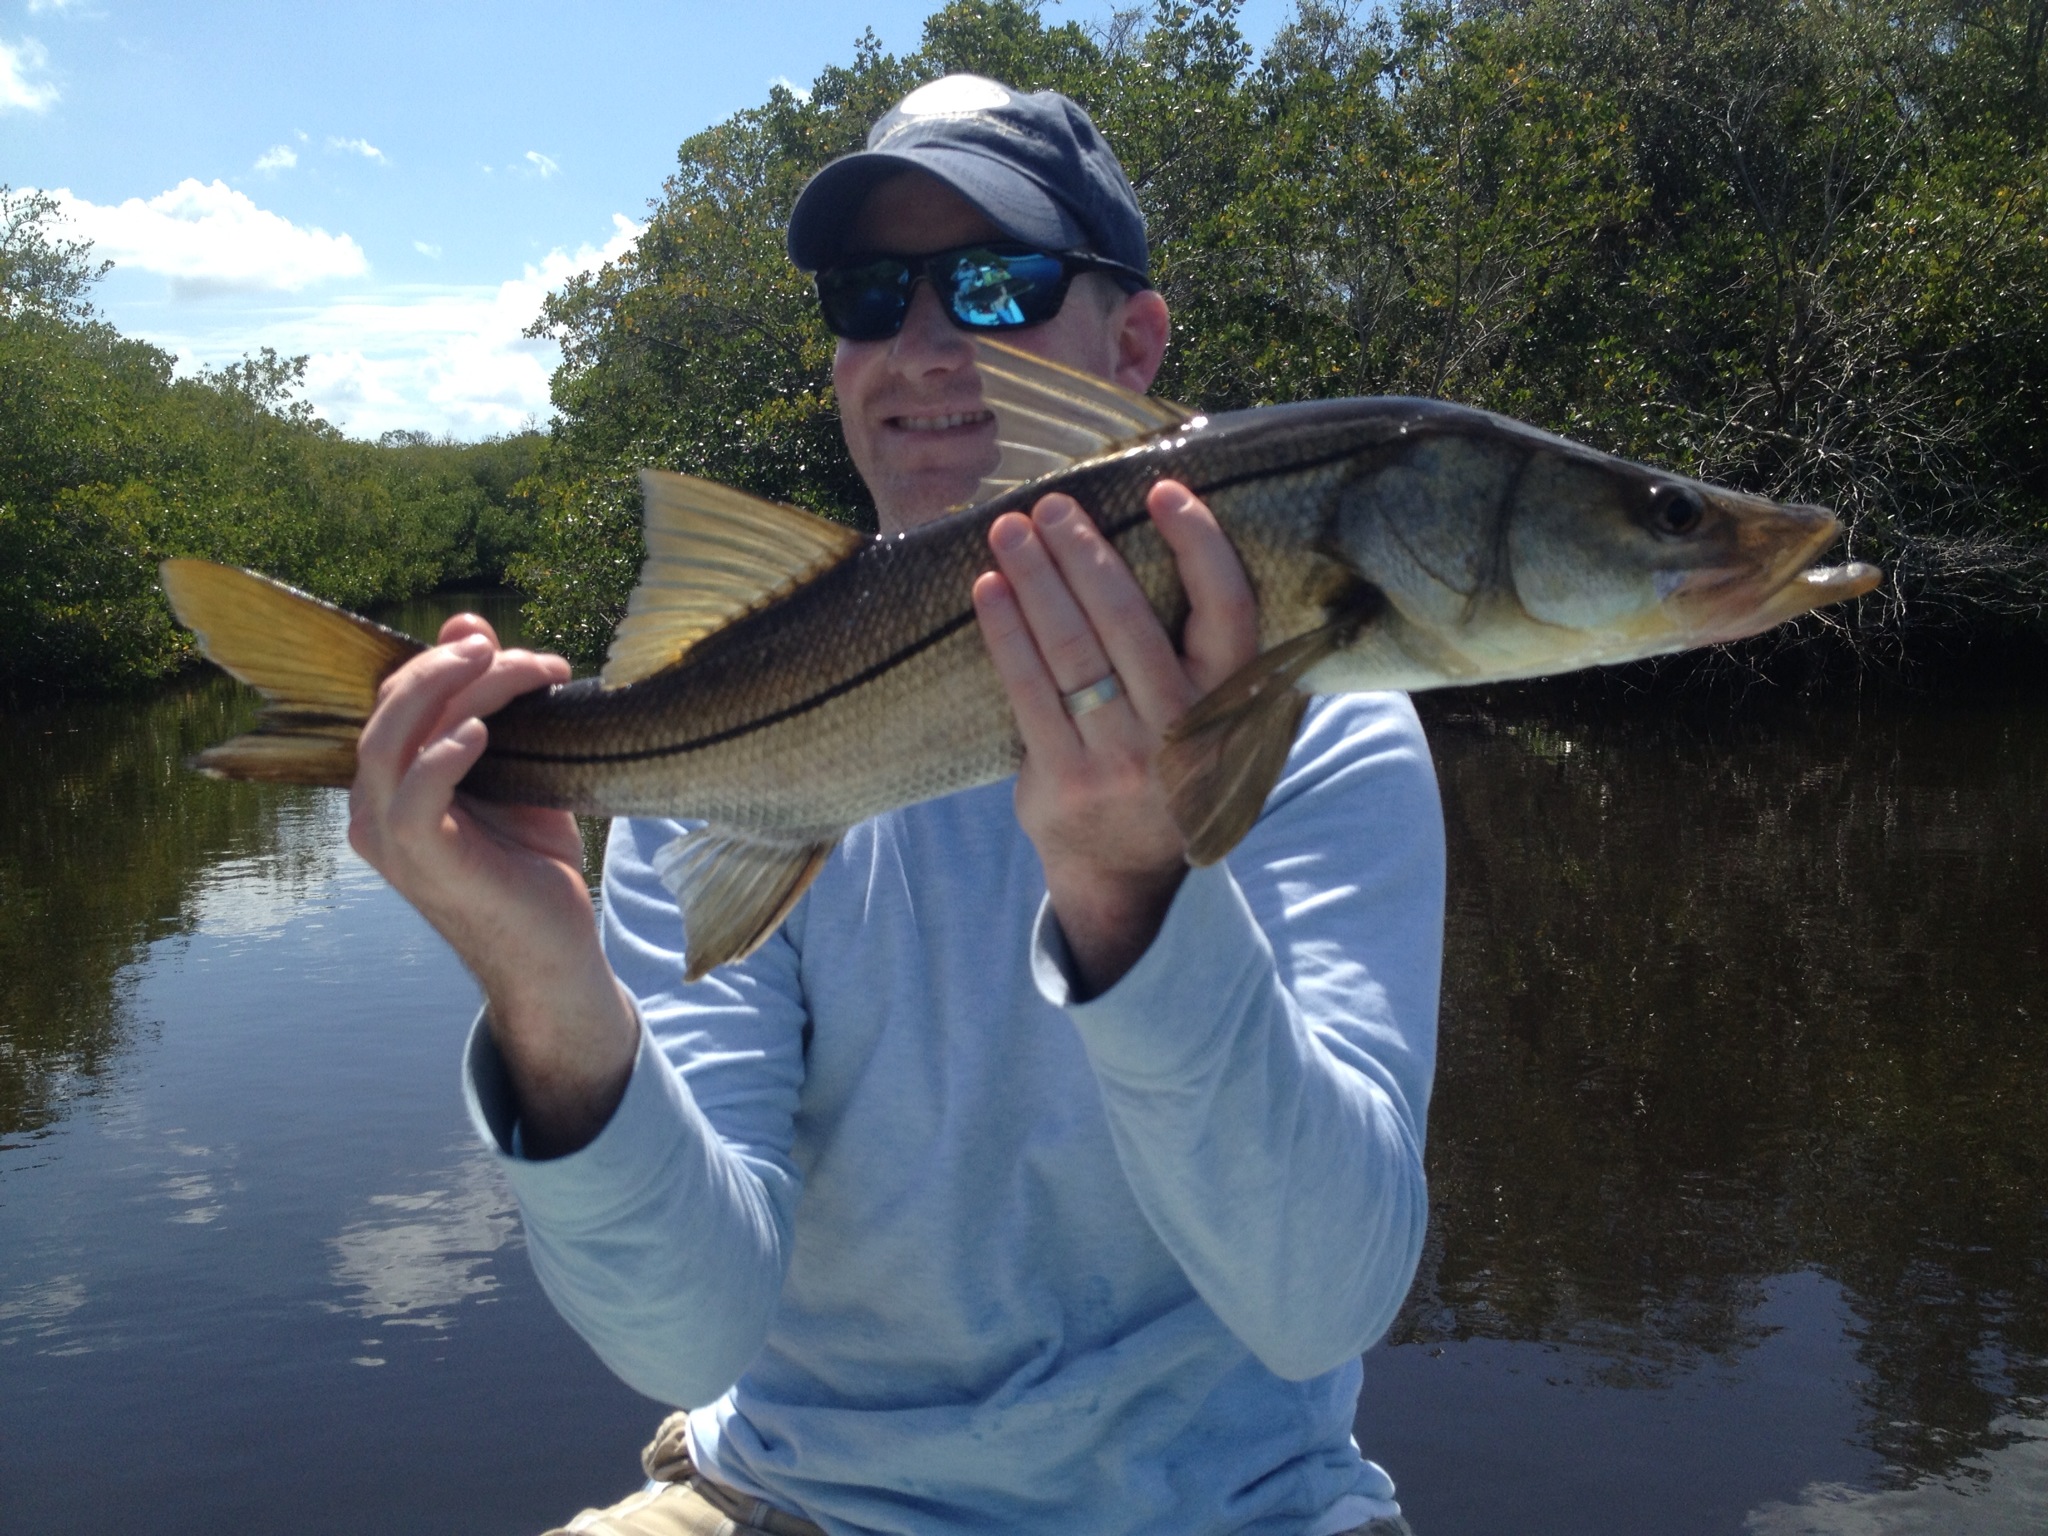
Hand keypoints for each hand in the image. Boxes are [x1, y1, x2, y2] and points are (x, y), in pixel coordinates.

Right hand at [348, 613, 637, 1155]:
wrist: (554, 953)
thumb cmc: (534, 866)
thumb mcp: (516, 770)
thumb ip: (489, 705)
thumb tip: (469, 625)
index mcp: (389, 789)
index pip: (394, 702)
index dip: (443, 663)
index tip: (514, 651)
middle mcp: (372, 812)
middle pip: (387, 712)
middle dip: (445, 666)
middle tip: (504, 650)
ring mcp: (389, 839)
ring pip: (393, 742)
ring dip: (452, 694)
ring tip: (509, 670)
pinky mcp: (422, 861)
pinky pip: (413, 797)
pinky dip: (444, 755)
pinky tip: (485, 732)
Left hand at [972, 480, 1258, 996]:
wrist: (1128, 879)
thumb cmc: (1167, 770)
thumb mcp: (1215, 723)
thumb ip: (1208, 656)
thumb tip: (1163, 541)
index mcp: (1229, 705)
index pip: (1226, 609)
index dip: (1198, 544)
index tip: (1163, 490)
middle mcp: (1181, 732)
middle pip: (1129, 620)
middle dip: (1084, 552)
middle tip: (1050, 503)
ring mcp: (1122, 759)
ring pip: (1073, 649)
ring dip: (1036, 579)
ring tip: (1009, 529)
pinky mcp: (1064, 781)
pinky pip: (1029, 691)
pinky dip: (1006, 633)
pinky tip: (988, 590)